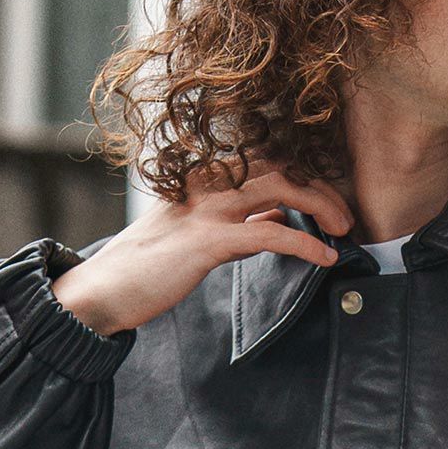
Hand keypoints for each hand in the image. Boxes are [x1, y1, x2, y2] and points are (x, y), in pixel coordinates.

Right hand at [51, 159, 355, 335]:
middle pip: (280, 164)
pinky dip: (306, 243)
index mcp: (202, 178)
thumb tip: (277, 215)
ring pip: (281, 186)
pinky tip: (324, 258)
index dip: (303, 173)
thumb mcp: (198, 233)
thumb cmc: (149, 267)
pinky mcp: (206, 241)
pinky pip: (270, 232)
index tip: (328, 199)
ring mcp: (205, 209)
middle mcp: (205, 183)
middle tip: (345, 216)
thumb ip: (239, 220)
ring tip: (343, 230)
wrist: (102, 291)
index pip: (264, 158)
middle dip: (321, 186)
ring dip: (322, 205)